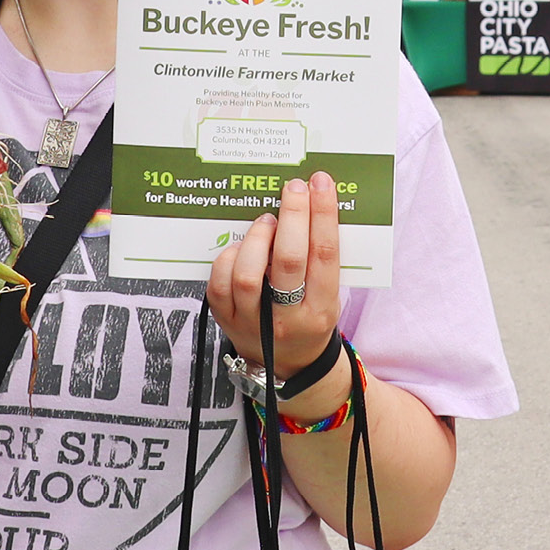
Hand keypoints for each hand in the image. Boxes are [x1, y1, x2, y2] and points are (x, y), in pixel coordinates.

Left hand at [208, 173, 341, 377]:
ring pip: (249, 274)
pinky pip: (220, 283)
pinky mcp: (227, 320)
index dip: (323, 214)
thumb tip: (310, 206)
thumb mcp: (329, 296)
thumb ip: (321, 261)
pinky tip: (241, 246)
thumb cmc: (310, 319)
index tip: (320, 184)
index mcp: (322, 310)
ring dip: (258, 237)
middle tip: (293, 188)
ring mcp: (254, 321)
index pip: (325, 254)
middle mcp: (289, 319)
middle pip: (289, 260)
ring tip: (267, 219)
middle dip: (292, 216)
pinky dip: (229, 257)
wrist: (290, 365)